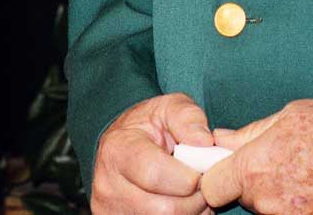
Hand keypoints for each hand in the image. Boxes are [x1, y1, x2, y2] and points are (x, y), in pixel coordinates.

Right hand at [90, 92, 215, 214]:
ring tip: (192, 192)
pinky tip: (181, 204)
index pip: (155, 175)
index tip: (201, 170)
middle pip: (165, 210)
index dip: (189, 177)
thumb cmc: (148, 126)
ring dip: (191, 213)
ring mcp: (111, 211)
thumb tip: (204, 142)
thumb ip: (187, 117)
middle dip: (195, 199)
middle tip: (202, 183)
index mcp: (118, 150)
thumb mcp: (168, 108)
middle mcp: (108, 186)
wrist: (122, 145)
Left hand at [200, 99, 312, 213]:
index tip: (229, 170)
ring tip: (308, 177)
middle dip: (255, 185)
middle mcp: (267, 202)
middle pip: (245, 200)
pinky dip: (303, 208)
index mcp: (253, 169)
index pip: (212, 187)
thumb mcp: (288, 117)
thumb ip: (249, 134)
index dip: (219, 177)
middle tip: (283, 167)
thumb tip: (222, 139)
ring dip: (281, 198)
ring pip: (270, 211)